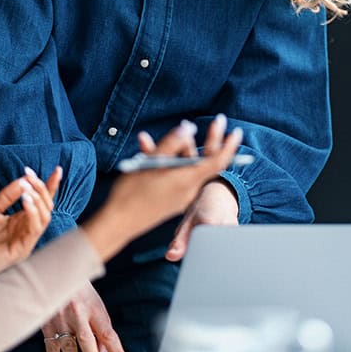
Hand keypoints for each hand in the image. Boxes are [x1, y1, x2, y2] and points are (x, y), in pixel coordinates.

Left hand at [0, 166, 60, 291]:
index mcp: (20, 219)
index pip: (41, 201)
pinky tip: (27, 202)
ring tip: (27, 189)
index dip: (50, 186)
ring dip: (39, 200)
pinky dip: (33, 213)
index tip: (57, 170)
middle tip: (30, 177)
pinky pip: (35, 229)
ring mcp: (26, 240)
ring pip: (45, 217)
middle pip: (46, 207)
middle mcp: (26, 229)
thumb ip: (7, 196)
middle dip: (42, 189)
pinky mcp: (22, 250)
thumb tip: (24, 179)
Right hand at [41, 280, 126, 351]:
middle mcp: (77, 314)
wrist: (56, 275)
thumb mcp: (96, 306)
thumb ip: (101, 330)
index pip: (107, 333)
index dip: (116, 351)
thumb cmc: (81, 293)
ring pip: (68, 349)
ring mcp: (61, 320)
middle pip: (86, 341)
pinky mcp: (47, 326)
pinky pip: (52, 350)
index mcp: (93, 308)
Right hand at [81, 118, 242, 261]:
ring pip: (184, 168)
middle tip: (187, 127)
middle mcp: (187, 190)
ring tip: (145, 143)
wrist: (117, 224)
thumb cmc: (130, 193)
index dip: (227, 145)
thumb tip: (187, 129)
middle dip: (193, 144)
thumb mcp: (150, 163)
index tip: (233, 130)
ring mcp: (180, 198)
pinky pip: (176, 177)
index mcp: (185, 181)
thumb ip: (170, 144)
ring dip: (172, 153)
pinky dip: (167, 165)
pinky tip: (146, 157)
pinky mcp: (172, 202)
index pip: (216, 161)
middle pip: (199, 162)